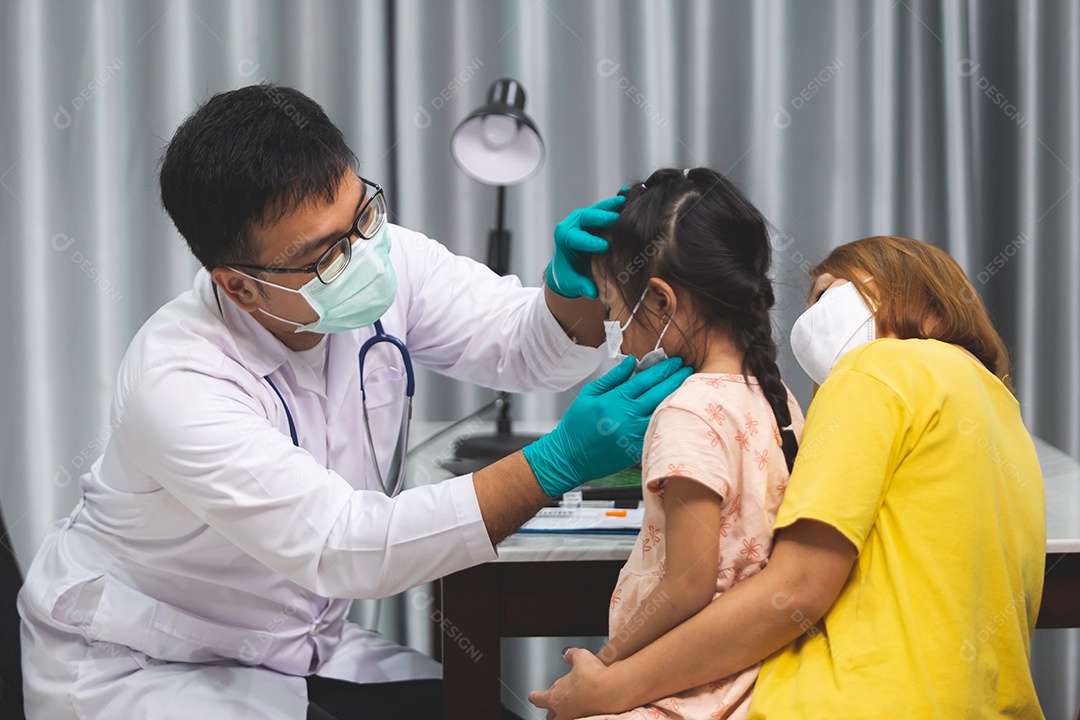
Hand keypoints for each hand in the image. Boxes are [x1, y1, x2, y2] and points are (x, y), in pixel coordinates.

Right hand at [522, 356, 691, 496]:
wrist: (569, 456)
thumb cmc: (576, 424)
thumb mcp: (589, 394)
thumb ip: (613, 377)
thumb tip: (632, 361)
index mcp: (615, 399)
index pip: (646, 379)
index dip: (664, 369)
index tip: (675, 361)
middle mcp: (627, 415)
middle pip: (659, 393)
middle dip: (676, 378)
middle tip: (688, 369)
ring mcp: (634, 433)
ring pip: (662, 411)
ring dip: (677, 397)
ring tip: (689, 386)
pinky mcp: (636, 448)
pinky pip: (657, 431)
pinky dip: (669, 419)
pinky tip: (677, 410)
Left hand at [529, 647, 619, 718]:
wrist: (613, 690)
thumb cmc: (594, 676)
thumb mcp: (580, 657)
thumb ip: (571, 655)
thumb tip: (568, 654)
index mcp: (555, 696)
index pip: (538, 699)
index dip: (535, 696)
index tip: (533, 695)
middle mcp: (563, 711)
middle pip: (551, 716)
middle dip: (551, 710)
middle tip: (553, 705)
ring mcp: (576, 718)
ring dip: (564, 714)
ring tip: (570, 707)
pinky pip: (580, 719)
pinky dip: (580, 714)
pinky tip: (588, 707)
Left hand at [545, 195, 624, 298]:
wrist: (569, 267)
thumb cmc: (569, 275)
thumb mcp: (572, 283)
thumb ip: (581, 286)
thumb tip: (593, 292)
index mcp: (563, 238)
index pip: (574, 237)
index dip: (588, 241)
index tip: (603, 247)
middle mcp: (572, 224)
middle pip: (585, 217)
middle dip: (600, 218)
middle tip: (615, 220)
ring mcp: (584, 218)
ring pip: (596, 209)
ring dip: (610, 205)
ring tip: (624, 202)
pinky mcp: (595, 216)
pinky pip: (605, 207)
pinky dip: (615, 202)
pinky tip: (627, 194)